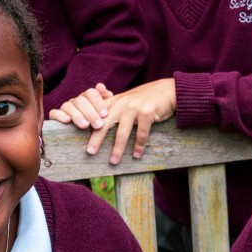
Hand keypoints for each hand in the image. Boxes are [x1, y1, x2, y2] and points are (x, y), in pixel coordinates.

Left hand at [48, 79, 175, 163]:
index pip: (98, 115)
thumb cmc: (148, 99)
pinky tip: (136, 155)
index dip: (89, 126)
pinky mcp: (147, 113)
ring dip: (118, 149)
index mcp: (116, 101)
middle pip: (105, 124)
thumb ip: (116, 108)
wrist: (168, 90)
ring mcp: (134, 108)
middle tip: (90, 152)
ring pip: (122, 132)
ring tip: (114, 161)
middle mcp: (122, 103)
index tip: (83, 138)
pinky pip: (141, 133)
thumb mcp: (129, 100)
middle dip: (97, 139)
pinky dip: (139, 146)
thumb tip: (102, 124)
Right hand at [49, 83, 113, 131]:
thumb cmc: (97, 123)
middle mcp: (76, 101)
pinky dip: (60, 115)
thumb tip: (105, 90)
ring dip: (77, 116)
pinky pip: (54, 113)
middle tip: (98, 125)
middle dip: (90, 113)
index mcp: (88, 98)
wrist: (84, 137)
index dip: (98, 102)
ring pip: (68, 106)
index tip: (104, 114)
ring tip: (85, 125)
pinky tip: (67, 120)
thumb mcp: (104, 113)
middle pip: (81, 101)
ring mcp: (65, 108)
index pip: (91, 93)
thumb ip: (107, 101)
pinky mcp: (55, 116)